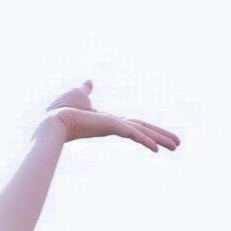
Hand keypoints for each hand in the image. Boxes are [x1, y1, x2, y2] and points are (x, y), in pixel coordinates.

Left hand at [40, 82, 178, 154]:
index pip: (135, 124)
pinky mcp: (111, 126)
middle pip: (144, 129)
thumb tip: (88, 82)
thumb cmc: (61, 109)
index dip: (149, 129)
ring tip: (177, 145)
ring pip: (143, 132)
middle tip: (178, 144)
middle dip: (161, 136)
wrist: (52, 120)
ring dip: (161, 138)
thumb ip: (86, 90)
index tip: (161, 137)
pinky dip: (146, 140)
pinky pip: (133, 133)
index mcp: (109, 120)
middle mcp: (115, 125)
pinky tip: (158, 148)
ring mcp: (114, 126)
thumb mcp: (79, 94)